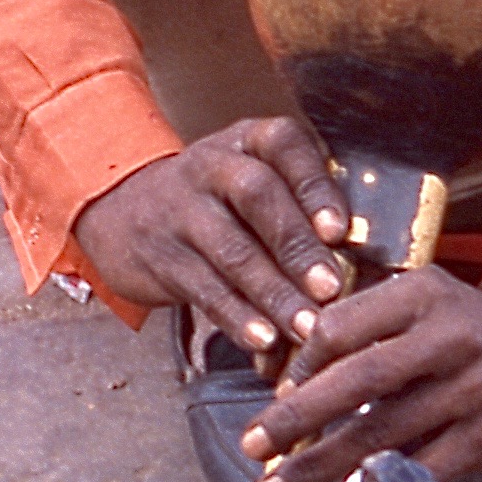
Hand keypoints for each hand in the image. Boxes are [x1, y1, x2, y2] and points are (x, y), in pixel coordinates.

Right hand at [75, 116, 350, 352]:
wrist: (120, 210)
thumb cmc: (216, 201)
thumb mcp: (250, 177)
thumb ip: (298, 204)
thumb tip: (361, 258)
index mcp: (247, 141)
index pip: (284, 145)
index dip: (313, 186)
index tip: (339, 230)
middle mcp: (211, 166)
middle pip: (256, 197)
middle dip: (296, 245)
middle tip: (329, 288)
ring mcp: (181, 210)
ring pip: (231, 250)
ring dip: (273, 293)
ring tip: (305, 327)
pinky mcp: (162, 256)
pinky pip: (204, 288)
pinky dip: (237, 317)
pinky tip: (263, 340)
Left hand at [245, 273, 481, 481]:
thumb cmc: (463, 321)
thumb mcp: (418, 296)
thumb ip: (361, 326)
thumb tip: (289, 382)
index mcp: (420, 295)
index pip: (341, 329)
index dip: (301, 366)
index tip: (276, 395)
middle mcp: (448, 338)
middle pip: (359, 382)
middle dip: (297, 419)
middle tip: (253, 445)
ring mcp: (471, 391)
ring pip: (384, 436)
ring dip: (322, 468)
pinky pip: (425, 478)